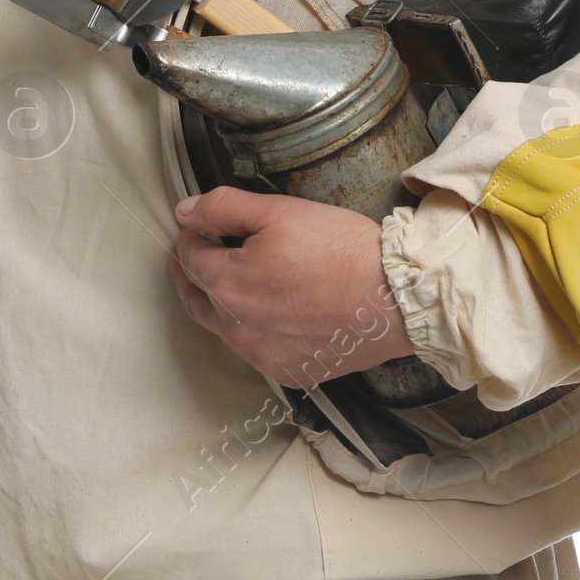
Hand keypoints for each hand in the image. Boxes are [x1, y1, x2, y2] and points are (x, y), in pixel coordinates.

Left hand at [169, 186, 414, 388]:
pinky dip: (253, 331)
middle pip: (195, 299)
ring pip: (223, 329)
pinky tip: (269, 313)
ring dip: (218, 304)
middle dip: (189, 274)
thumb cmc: (341, 251)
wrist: (393, 299)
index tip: (199, 226)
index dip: (191, 235)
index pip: (188, 257)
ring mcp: (262, 356)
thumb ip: (224, 208)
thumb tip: (185, 213)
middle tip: (193, 257)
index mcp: (227, 285)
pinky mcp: (289, 371)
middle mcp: (237, 329)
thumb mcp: (279, 211)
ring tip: (229, 283)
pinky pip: (257, 351)